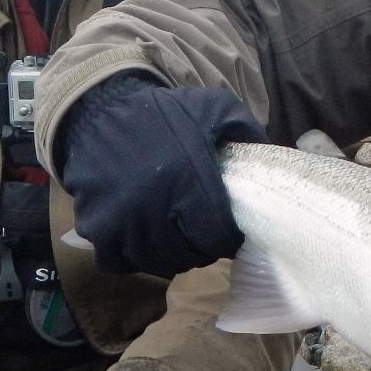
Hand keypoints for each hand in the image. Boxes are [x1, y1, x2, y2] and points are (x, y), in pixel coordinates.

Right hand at [54, 72, 267, 276]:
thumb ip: (245, 132)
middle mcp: (155, 208)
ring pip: (157, 262)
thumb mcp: (213, 108)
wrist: (97, 110)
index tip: (226, 230)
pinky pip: (119, 262)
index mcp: (190, 183)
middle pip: (190, 255)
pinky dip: (131, 255)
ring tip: (171, 233)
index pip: (219, 238)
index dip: (227, 238)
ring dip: (168, 254)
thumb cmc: (161, 113)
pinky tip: (140, 236)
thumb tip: (273, 161)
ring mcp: (122, 223)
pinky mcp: (97, 230)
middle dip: (200, 247)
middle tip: (198, 231)